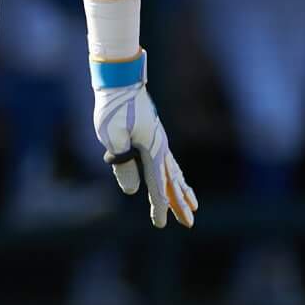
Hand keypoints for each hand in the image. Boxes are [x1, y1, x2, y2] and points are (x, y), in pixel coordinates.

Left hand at [91, 54, 197, 230]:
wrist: (121, 79)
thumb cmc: (114, 106)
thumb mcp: (112, 136)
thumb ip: (123, 163)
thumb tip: (134, 191)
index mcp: (152, 149)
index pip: (156, 184)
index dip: (159, 206)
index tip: (160, 225)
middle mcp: (160, 146)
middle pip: (171, 181)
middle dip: (178, 203)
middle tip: (189, 224)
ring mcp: (159, 140)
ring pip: (174, 172)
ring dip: (182, 191)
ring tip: (192, 206)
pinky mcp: (154, 135)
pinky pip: (168, 161)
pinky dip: (175, 175)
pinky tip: (177, 180)